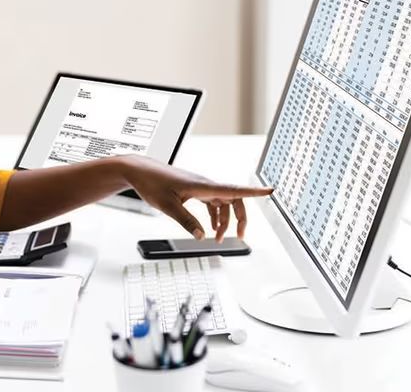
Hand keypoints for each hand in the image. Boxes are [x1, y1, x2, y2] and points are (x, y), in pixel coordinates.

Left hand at [117, 155, 272, 241]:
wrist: (140, 170)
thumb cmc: (152, 183)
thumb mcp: (167, 206)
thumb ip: (186, 221)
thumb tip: (202, 236)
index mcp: (202, 186)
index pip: (234, 189)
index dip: (254, 191)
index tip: (271, 191)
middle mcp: (205, 184)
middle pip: (234, 199)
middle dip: (240, 218)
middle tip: (240, 236)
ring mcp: (201, 186)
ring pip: (223, 202)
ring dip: (225, 220)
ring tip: (219, 238)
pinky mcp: (195, 189)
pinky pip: (213, 202)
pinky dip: (215, 216)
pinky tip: (210, 228)